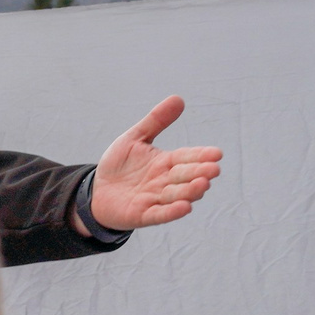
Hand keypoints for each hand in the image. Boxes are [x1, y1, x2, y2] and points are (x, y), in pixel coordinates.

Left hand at [86, 96, 222, 231]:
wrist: (97, 192)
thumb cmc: (119, 165)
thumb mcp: (135, 138)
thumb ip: (156, 121)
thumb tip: (178, 98)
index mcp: (165, 162)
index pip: (186, 157)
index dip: (201, 156)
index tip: (217, 153)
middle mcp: (164, 181)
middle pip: (185, 177)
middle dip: (200, 173)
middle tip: (214, 169)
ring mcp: (154, 199)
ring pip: (176, 195)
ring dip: (190, 191)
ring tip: (203, 184)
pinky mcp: (142, 215)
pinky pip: (159, 214)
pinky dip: (172, 211)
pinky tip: (185, 207)